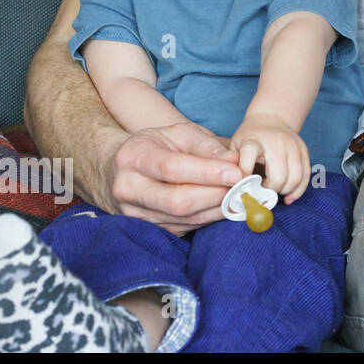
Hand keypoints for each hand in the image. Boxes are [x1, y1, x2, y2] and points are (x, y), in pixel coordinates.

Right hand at [106, 121, 242, 235]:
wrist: (120, 168)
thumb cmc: (157, 146)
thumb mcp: (180, 134)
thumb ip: (207, 146)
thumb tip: (235, 162)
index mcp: (133, 157)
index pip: (173, 169)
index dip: (208, 173)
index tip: (237, 172)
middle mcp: (127, 188)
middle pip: (178, 200)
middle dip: (216, 194)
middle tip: (243, 186)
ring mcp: (134, 213)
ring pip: (183, 218)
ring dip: (217, 208)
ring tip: (238, 195)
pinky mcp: (148, 228)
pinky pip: (184, 228)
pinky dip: (208, 217)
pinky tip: (223, 205)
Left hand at [230, 111, 310, 203]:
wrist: (271, 119)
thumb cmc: (250, 138)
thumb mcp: (235, 146)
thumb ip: (232, 165)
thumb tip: (235, 189)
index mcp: (255, 140)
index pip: (250, 156)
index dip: (244, 174)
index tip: (242, 185)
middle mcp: (277, 142)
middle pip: (279, 177)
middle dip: (269, 190)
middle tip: (261, 192)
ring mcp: (294, 146)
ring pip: (295, 178)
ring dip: (284, 191)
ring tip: (273, 191)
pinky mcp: (304, 151)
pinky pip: (306, 176)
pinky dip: (298, 190)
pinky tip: (288, 197)